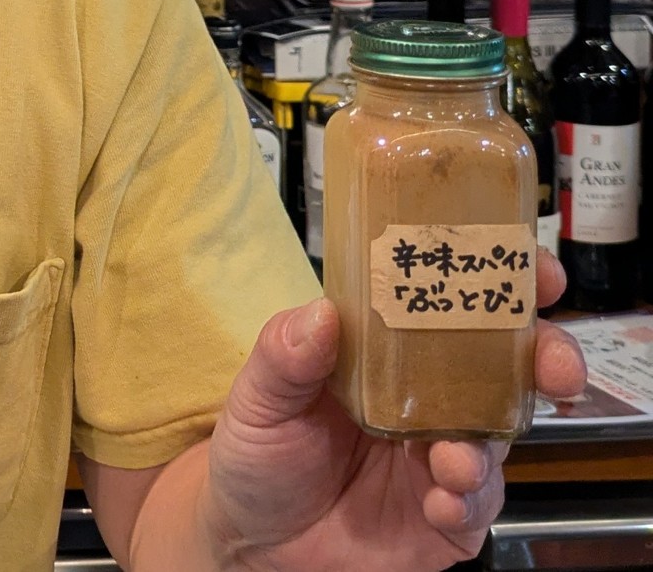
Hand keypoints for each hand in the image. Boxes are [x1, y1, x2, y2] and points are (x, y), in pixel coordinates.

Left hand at [202, 251, 586, 570]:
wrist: (256, 542)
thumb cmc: (261, 454)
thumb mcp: (258, 398)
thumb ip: (284, 356)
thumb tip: (321, 312)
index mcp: (387, 354)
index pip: (449, 305)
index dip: (496, 281)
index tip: (529, 267)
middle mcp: (429, 400)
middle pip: (505, 367)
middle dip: (543, 357)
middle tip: (552, 364)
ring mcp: (443, 457)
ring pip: (497, 437)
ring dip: (487, 443)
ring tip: (456, 458)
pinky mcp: (449, 517)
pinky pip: (477, 505)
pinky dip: (467, 500)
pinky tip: (442, 500)